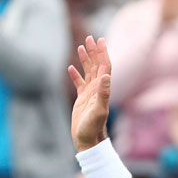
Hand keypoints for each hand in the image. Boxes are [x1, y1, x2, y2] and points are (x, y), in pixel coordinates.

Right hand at [67, 36, 111, 151]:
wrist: (88, 140)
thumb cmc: (93, 127)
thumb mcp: (98, 109)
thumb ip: (102, 93)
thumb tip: (106, 76)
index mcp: (102, 89)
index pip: (104, 67)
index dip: (103, 53)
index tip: (100, 40)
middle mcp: (98, 89)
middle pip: (97, 66)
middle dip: (94, 52)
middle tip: (90, 37)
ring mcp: (90, 94)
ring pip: (88, 72)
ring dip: (86, 60)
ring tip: (82, 46)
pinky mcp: (82, 100)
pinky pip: (79, 83)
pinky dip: (75, 75)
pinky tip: (71, 68)